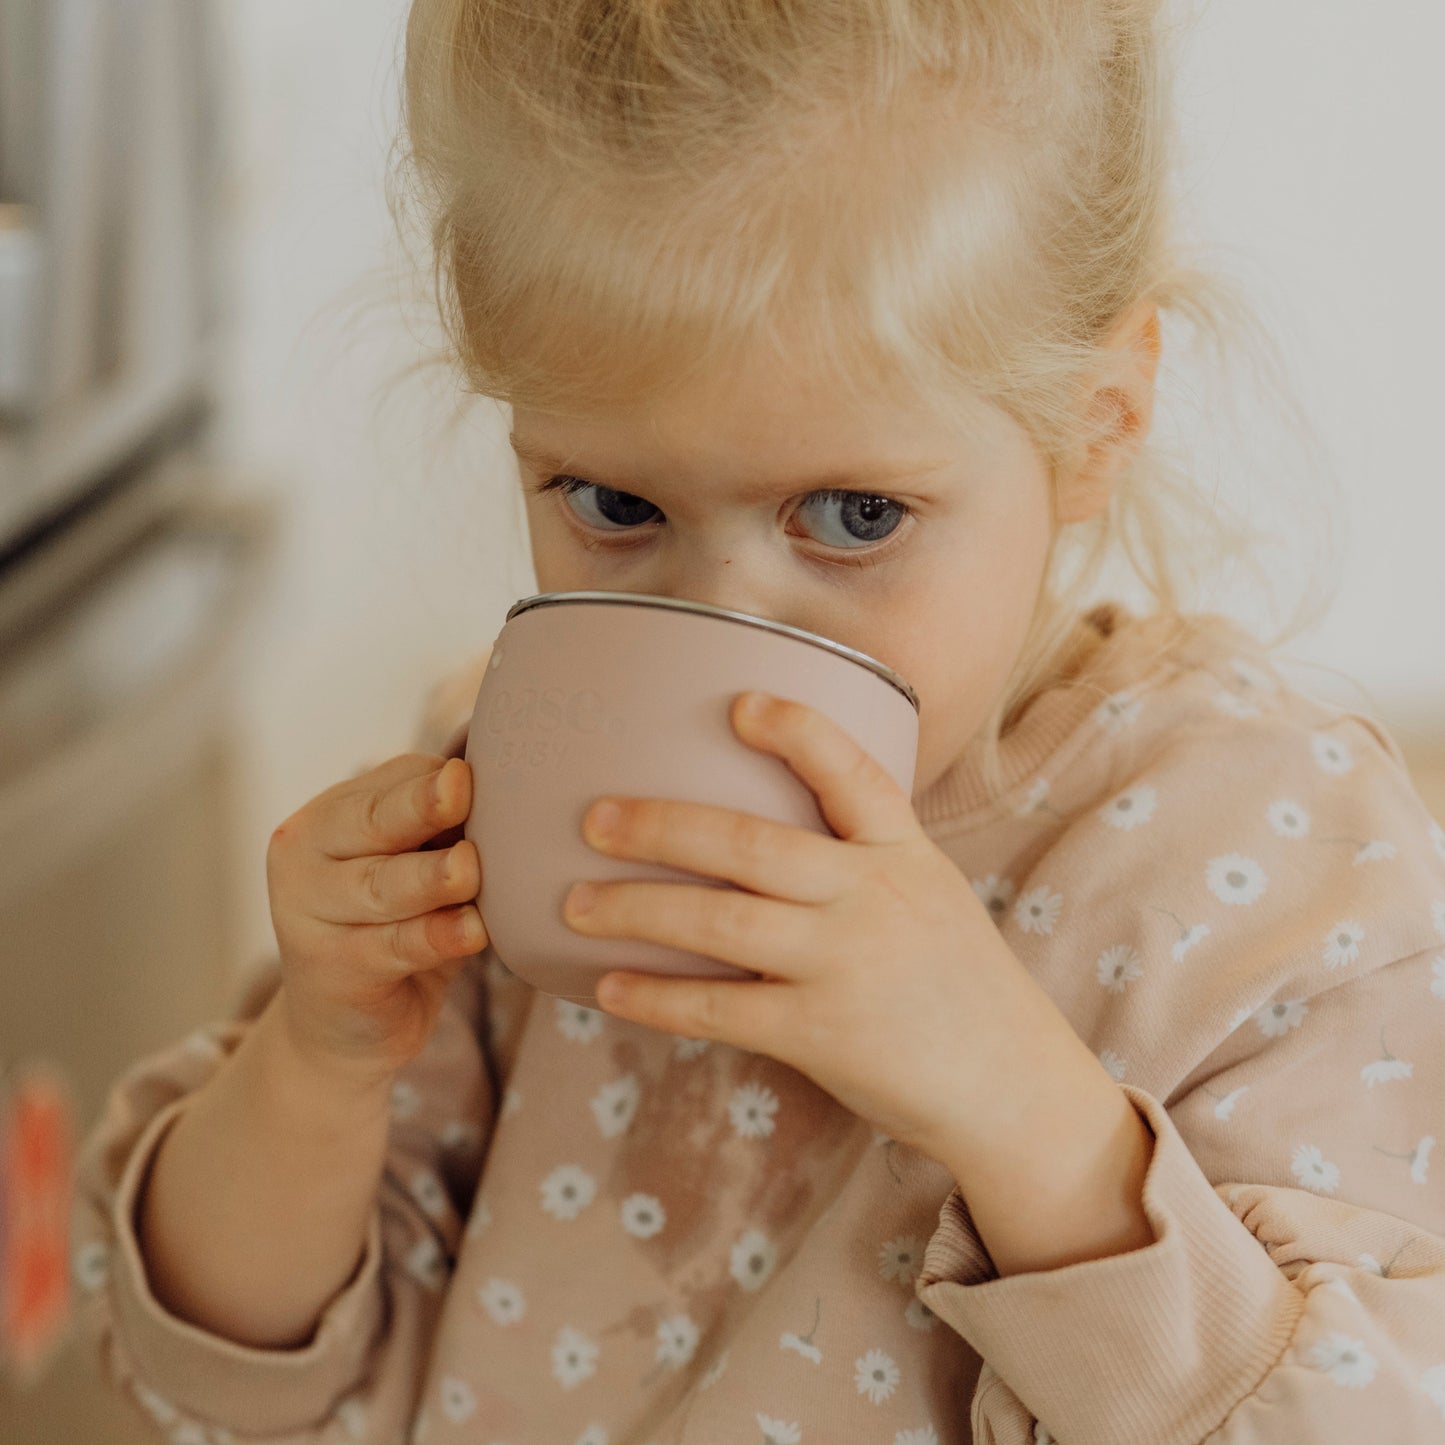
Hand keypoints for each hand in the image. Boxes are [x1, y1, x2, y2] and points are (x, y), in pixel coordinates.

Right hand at [266, 752, 487, 1086]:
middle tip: (461, 788)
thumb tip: (522, 792)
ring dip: (431, 878)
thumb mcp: (418, 870)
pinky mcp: (329, 970)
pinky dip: (436, 938)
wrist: (345, 1027)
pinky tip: (472, 931)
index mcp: (331, 815)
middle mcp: (307, 854)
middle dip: (421, 806)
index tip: (490, 779)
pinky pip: (392, 948)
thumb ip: (447, 834)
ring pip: (382, 886)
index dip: (444, 782)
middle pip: (375, 822)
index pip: (394, 781)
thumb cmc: (398, 927)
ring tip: (470, 870)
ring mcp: (307, 914)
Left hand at [564, 691, 1090, 1168]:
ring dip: (637, 909)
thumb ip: (862, 860)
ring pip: (720, 920)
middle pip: (751, 843)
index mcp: (904, 852)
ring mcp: (847, 964)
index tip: (737, 703)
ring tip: (575, 903)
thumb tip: (761, 839)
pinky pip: (721, 1008)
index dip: (796, 731)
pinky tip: (610, 988)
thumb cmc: (959, 985)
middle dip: (664, 825)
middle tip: (594, 817)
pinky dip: (658, 997)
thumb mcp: (929, 896)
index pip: (852, 771)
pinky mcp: (823, 1034)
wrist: (1012, 1088)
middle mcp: (873, 896)